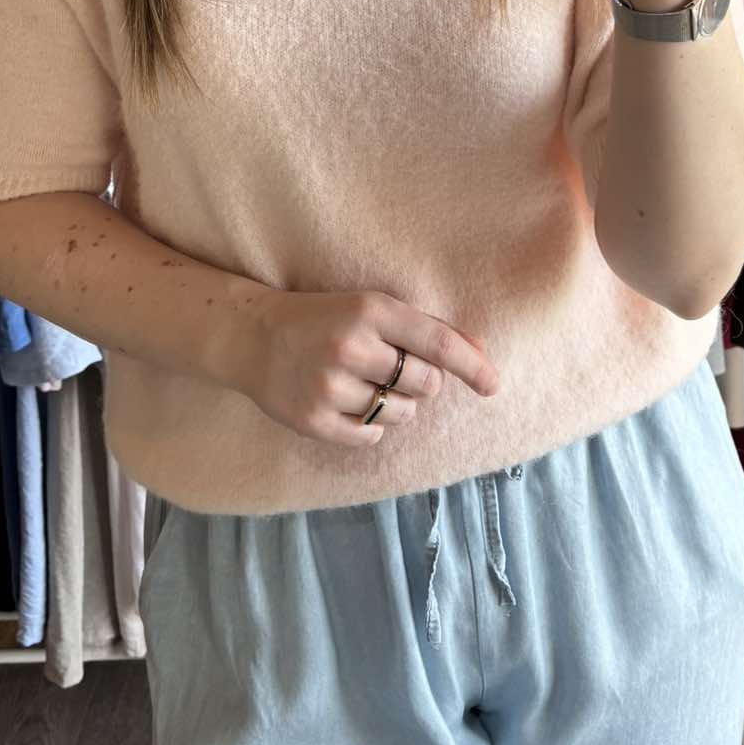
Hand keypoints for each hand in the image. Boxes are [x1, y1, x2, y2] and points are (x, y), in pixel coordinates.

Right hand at [235, 289, 499, 447]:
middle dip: (422, 383)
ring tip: (365, 385)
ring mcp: (328, 386)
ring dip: (396, 405)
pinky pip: (369, 436)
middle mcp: (350, 347)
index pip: (437, 341)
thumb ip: (424, 329)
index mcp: (370, 311)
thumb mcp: (371, 308)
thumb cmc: (324, 318)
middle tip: (392, 369)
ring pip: (401, 414)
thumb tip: (480, 351)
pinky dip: (370, 426)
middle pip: (425, 384)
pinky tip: (348, 403)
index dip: (471, 365)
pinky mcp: (312, 420)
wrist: (251, 335)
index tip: (492, 385)